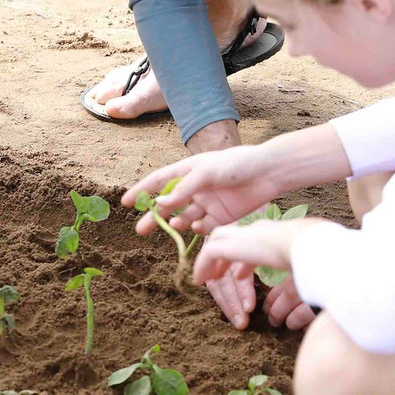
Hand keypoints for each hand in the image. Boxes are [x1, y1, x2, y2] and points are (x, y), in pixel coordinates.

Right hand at [122, 143, 289, 237]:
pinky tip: (196, 227)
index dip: (141, 191)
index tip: (125, 203)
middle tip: (140, 230)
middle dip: (154, 217)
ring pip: (184, 218)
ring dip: (175, 223)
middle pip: (168, 205)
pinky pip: (203, 227)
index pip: (158, 181)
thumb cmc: (237, 164)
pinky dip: (196, 230)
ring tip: (174, 226)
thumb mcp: (206, 172)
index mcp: (188, 170)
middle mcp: (195, 188)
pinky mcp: (221, 217)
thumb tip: (161, 204)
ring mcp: (207, 203)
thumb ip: (183, 189)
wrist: (268, 172)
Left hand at [193, 219, 304, 294]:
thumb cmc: (310, 255)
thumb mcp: (299, 263)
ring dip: (210, 262)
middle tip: (217, 276)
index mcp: (272, 232)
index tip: (240, 275)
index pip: (250, 240)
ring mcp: (242, 234)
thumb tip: (292, 290)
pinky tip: (200, 281)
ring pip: (216, 244)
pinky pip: (208, 254)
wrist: (303, 245)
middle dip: (222, 257)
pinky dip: (203, 266)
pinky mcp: (230, 245)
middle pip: (229, 238)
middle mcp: (255, 229)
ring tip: (207, 280)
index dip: (243, 260)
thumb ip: (289, 271)